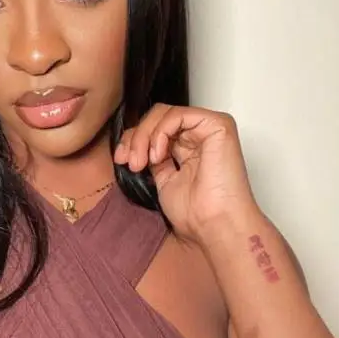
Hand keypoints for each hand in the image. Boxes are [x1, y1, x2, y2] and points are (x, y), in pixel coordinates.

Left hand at [114, 104, 260, 240]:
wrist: (213, 224)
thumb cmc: (195, 212)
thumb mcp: (162, 179)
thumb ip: (152, 158)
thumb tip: (132, 147)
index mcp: (188, 148)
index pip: (155, 129)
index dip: (133, 140)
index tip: (120, 160)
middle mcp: (198, 135)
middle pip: (157, 117)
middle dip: (135, 137)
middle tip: (128, 161)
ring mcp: (208, 129)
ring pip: (165, 113)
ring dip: (144, 136)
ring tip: (140, 162)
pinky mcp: (217, 125)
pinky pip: (179, 115)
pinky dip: (160, 131)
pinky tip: (158, 155)